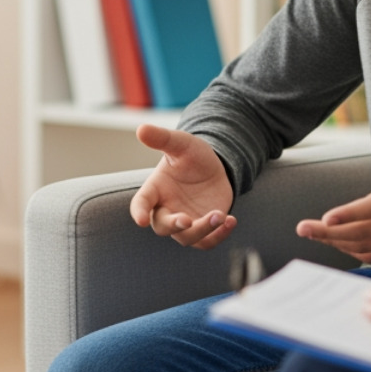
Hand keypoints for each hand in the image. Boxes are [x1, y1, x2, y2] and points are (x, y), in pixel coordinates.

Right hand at [129, 125, 235, 248]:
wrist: (213, 167)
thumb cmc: (191, 156)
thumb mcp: (180, 144)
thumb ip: (162, 138)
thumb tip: (141, 129)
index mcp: (155, 191)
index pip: (141, 204)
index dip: (139, 212)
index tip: (141, 220)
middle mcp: (166, 210)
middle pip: (163, 227)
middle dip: (174, 225)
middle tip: (187, 220)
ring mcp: (185, 222)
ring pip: (187, 237)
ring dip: (203, 230)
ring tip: (220, 215)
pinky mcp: (203, 229)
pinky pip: (207, 242)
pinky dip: (219, 236)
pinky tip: (231, 220)